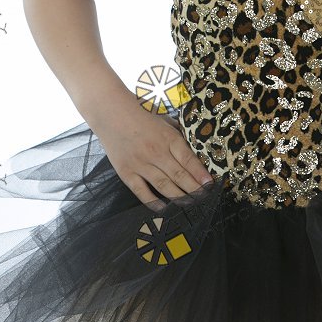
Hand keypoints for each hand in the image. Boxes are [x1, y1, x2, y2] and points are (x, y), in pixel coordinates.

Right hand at [85, 88, 214, 204]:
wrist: (111, 113)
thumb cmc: (141, 115)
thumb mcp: (164, 120)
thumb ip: (178, 134)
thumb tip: (194, 149)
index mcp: (168, 137)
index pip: (188, 160)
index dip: (200, 174)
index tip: (210, 184)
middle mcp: (156, 152)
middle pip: (179, 175)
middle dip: (194, 189)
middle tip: (204, 199)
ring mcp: (140, 163)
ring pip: (164, 186)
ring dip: (179, 197)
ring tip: (190, 205)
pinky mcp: (127, 173)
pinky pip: (142, 192)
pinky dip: (153, 202)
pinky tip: (165, 208)